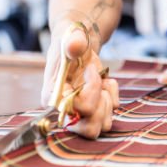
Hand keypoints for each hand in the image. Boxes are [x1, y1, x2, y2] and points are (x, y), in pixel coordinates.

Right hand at [42, 22, 119, 138]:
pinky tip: (105, 81)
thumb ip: (73, 41)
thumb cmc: (71, 40)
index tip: (89, 69)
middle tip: (99, 83)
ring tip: (101, 82)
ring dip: (108, 101)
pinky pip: (111, 116)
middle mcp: (64, 111)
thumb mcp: (71, 37)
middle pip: (89, 130)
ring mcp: (79, 114)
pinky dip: (113, 96)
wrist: (79, 44)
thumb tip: (75, 46)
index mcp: (53, 97)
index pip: (77, 108)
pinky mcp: (93, 112)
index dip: (91, 89)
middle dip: (102, 105)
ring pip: (102, 126)